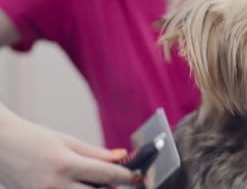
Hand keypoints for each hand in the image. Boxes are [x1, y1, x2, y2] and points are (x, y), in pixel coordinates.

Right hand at [0, 115, 137, 188]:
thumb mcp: (67, 140)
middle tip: (115, 180)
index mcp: (65, 164)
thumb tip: (121, 156)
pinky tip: (76, 185)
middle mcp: (55, 184)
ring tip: (91, 180)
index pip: (106, 174)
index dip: (127, 177)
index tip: (137, 177)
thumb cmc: (33, 138)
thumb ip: (95, 153)